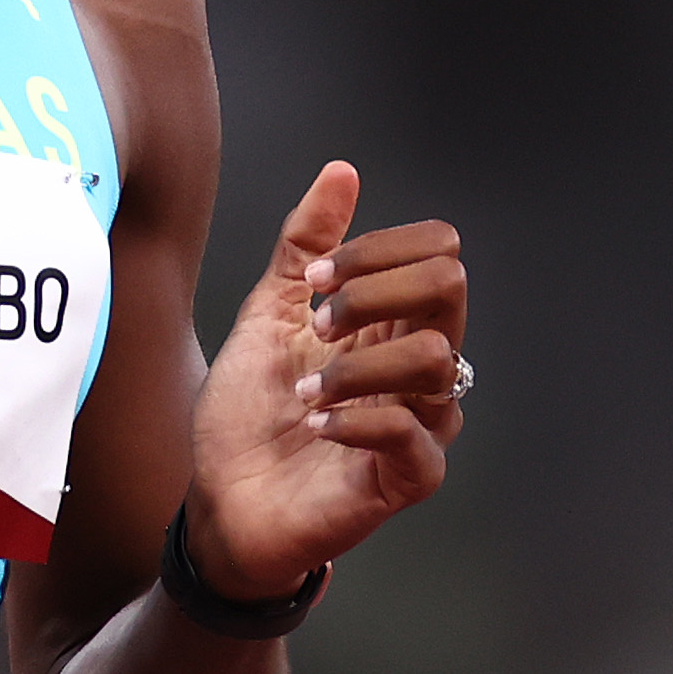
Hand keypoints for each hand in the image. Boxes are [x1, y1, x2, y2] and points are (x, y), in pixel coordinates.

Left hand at [186, 161, 465, 600]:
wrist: (221, 501)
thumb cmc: (250, 416)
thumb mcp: (269, 315)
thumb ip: (306, 247)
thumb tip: (341, 172)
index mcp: (391, 324)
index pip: (437, 254)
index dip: (380, 250)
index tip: (318, 279)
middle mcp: (416, 368)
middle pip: (451, 287)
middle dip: (374, 290)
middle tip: (316, 325)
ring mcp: (419, 424)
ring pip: (436, 358)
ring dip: (357, 364)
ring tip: (304, 392)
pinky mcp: (407, 478)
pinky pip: (414, 434)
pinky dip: (357, 417)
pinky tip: (314, 423)